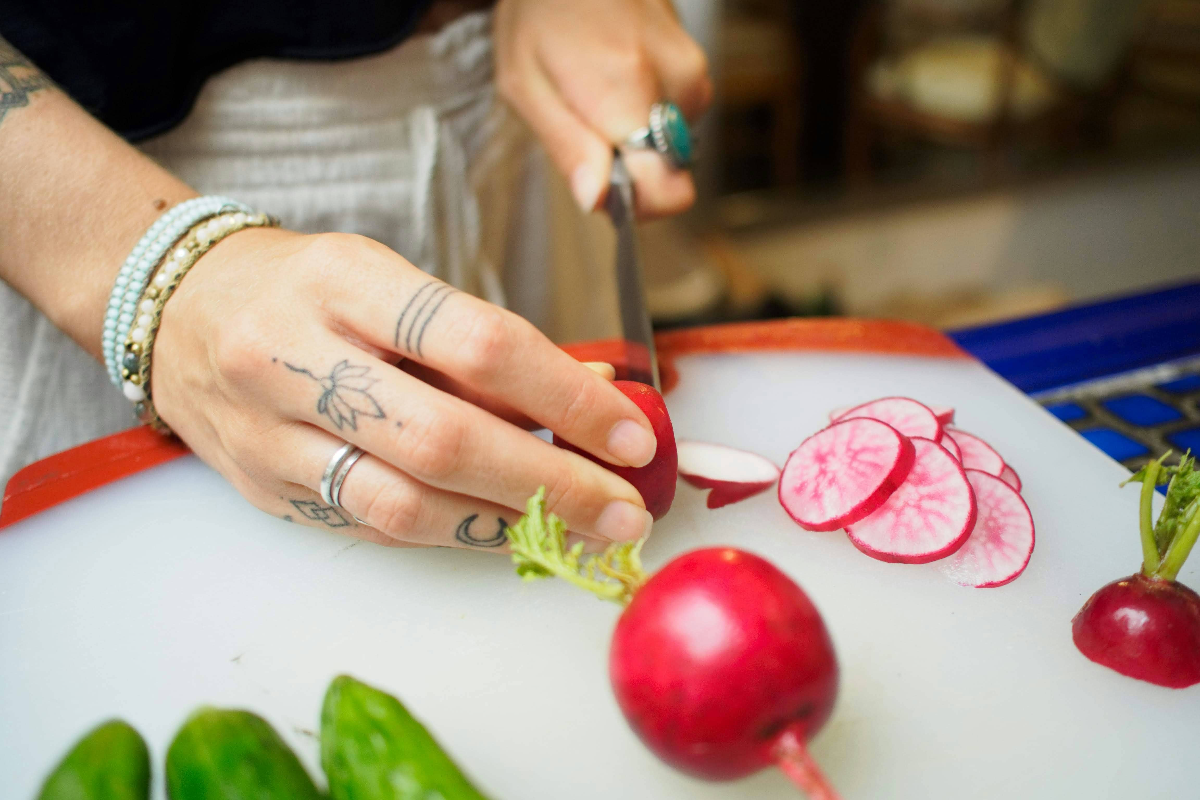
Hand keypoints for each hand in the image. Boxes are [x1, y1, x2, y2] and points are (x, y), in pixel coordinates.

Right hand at [150, 228, 658, 549]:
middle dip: (552, 483)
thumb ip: (477, 343)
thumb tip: (588, 398)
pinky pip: (372, 528)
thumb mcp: (389, 280)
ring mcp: (269, 432)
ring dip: (507, 526)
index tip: (630, 434)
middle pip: (444, 439)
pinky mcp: (262, 488)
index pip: (477, 342)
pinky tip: (504, 529)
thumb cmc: (306, 287)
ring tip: (580, 533)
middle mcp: (295, 355)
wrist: (176, 307)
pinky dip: (452, 533)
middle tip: (625, 509)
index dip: (566, 397)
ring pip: (403, 502)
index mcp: (344, 281)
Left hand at [494, 0, 711, 218]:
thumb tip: (596, 200)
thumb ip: (567, 147)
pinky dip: (644, 102)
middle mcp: (675, 81)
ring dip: (632, 130)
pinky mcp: (696, 59)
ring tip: (594, 86)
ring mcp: (692, 68)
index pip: (669, 192)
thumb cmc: (539, 12)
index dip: (635, 204)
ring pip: (672, 141)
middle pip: (668, 169)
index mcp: (628, 92)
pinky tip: (613, 69)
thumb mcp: (525, 85)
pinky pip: (675, 110)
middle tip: (582, 121)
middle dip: (625, 163)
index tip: (603, 188)